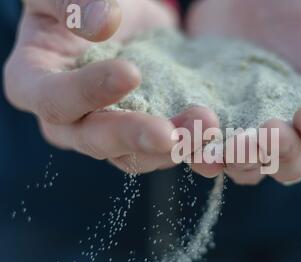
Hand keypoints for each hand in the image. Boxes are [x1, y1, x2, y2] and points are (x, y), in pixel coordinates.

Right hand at [4, 0, 218, 173]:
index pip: (55, 98)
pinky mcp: (141, 137)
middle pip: (95, 140)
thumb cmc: (80, 3)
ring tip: (206, 130)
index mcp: (35, 83)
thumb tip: (101, 24)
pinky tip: (213, 137)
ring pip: (135, 155)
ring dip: (172, 147)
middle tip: (168, 134)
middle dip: (134, 137)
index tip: (131, 72)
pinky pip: (162, 150)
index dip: (89, 92)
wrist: (115, 21)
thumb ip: (73, 2)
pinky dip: (188, 147)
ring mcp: (106, 134)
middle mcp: (68, 120)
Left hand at [187, 0, 300, 184]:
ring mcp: (249, 129)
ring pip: (245, 164)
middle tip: (260, 135)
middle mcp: (290, 130)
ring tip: (217, 147)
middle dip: (276, 153)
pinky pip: (206, 145)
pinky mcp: (216, 121)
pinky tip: (184, 135)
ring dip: (232, 160)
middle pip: (289, 162)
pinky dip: (197, 145)